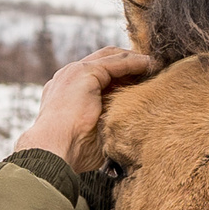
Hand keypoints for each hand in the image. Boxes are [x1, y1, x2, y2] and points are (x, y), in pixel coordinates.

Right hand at [15, 47, 156, 166]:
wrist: (53, 151)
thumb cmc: (73, 152)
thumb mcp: (93, 133)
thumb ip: (105, 122)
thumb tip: (127, 127)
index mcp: (66, 94)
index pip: (96, 77)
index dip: (120, 78)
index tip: (140, 83)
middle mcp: (67, 78)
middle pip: (103, 62)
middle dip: (127, 64)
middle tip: (150, 70)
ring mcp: (74, 72)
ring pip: (110, 57)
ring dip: (134, 60)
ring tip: (155, 66)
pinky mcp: (84, 72)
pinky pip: (116, 62)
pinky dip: (135, 62)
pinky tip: (150, 65)